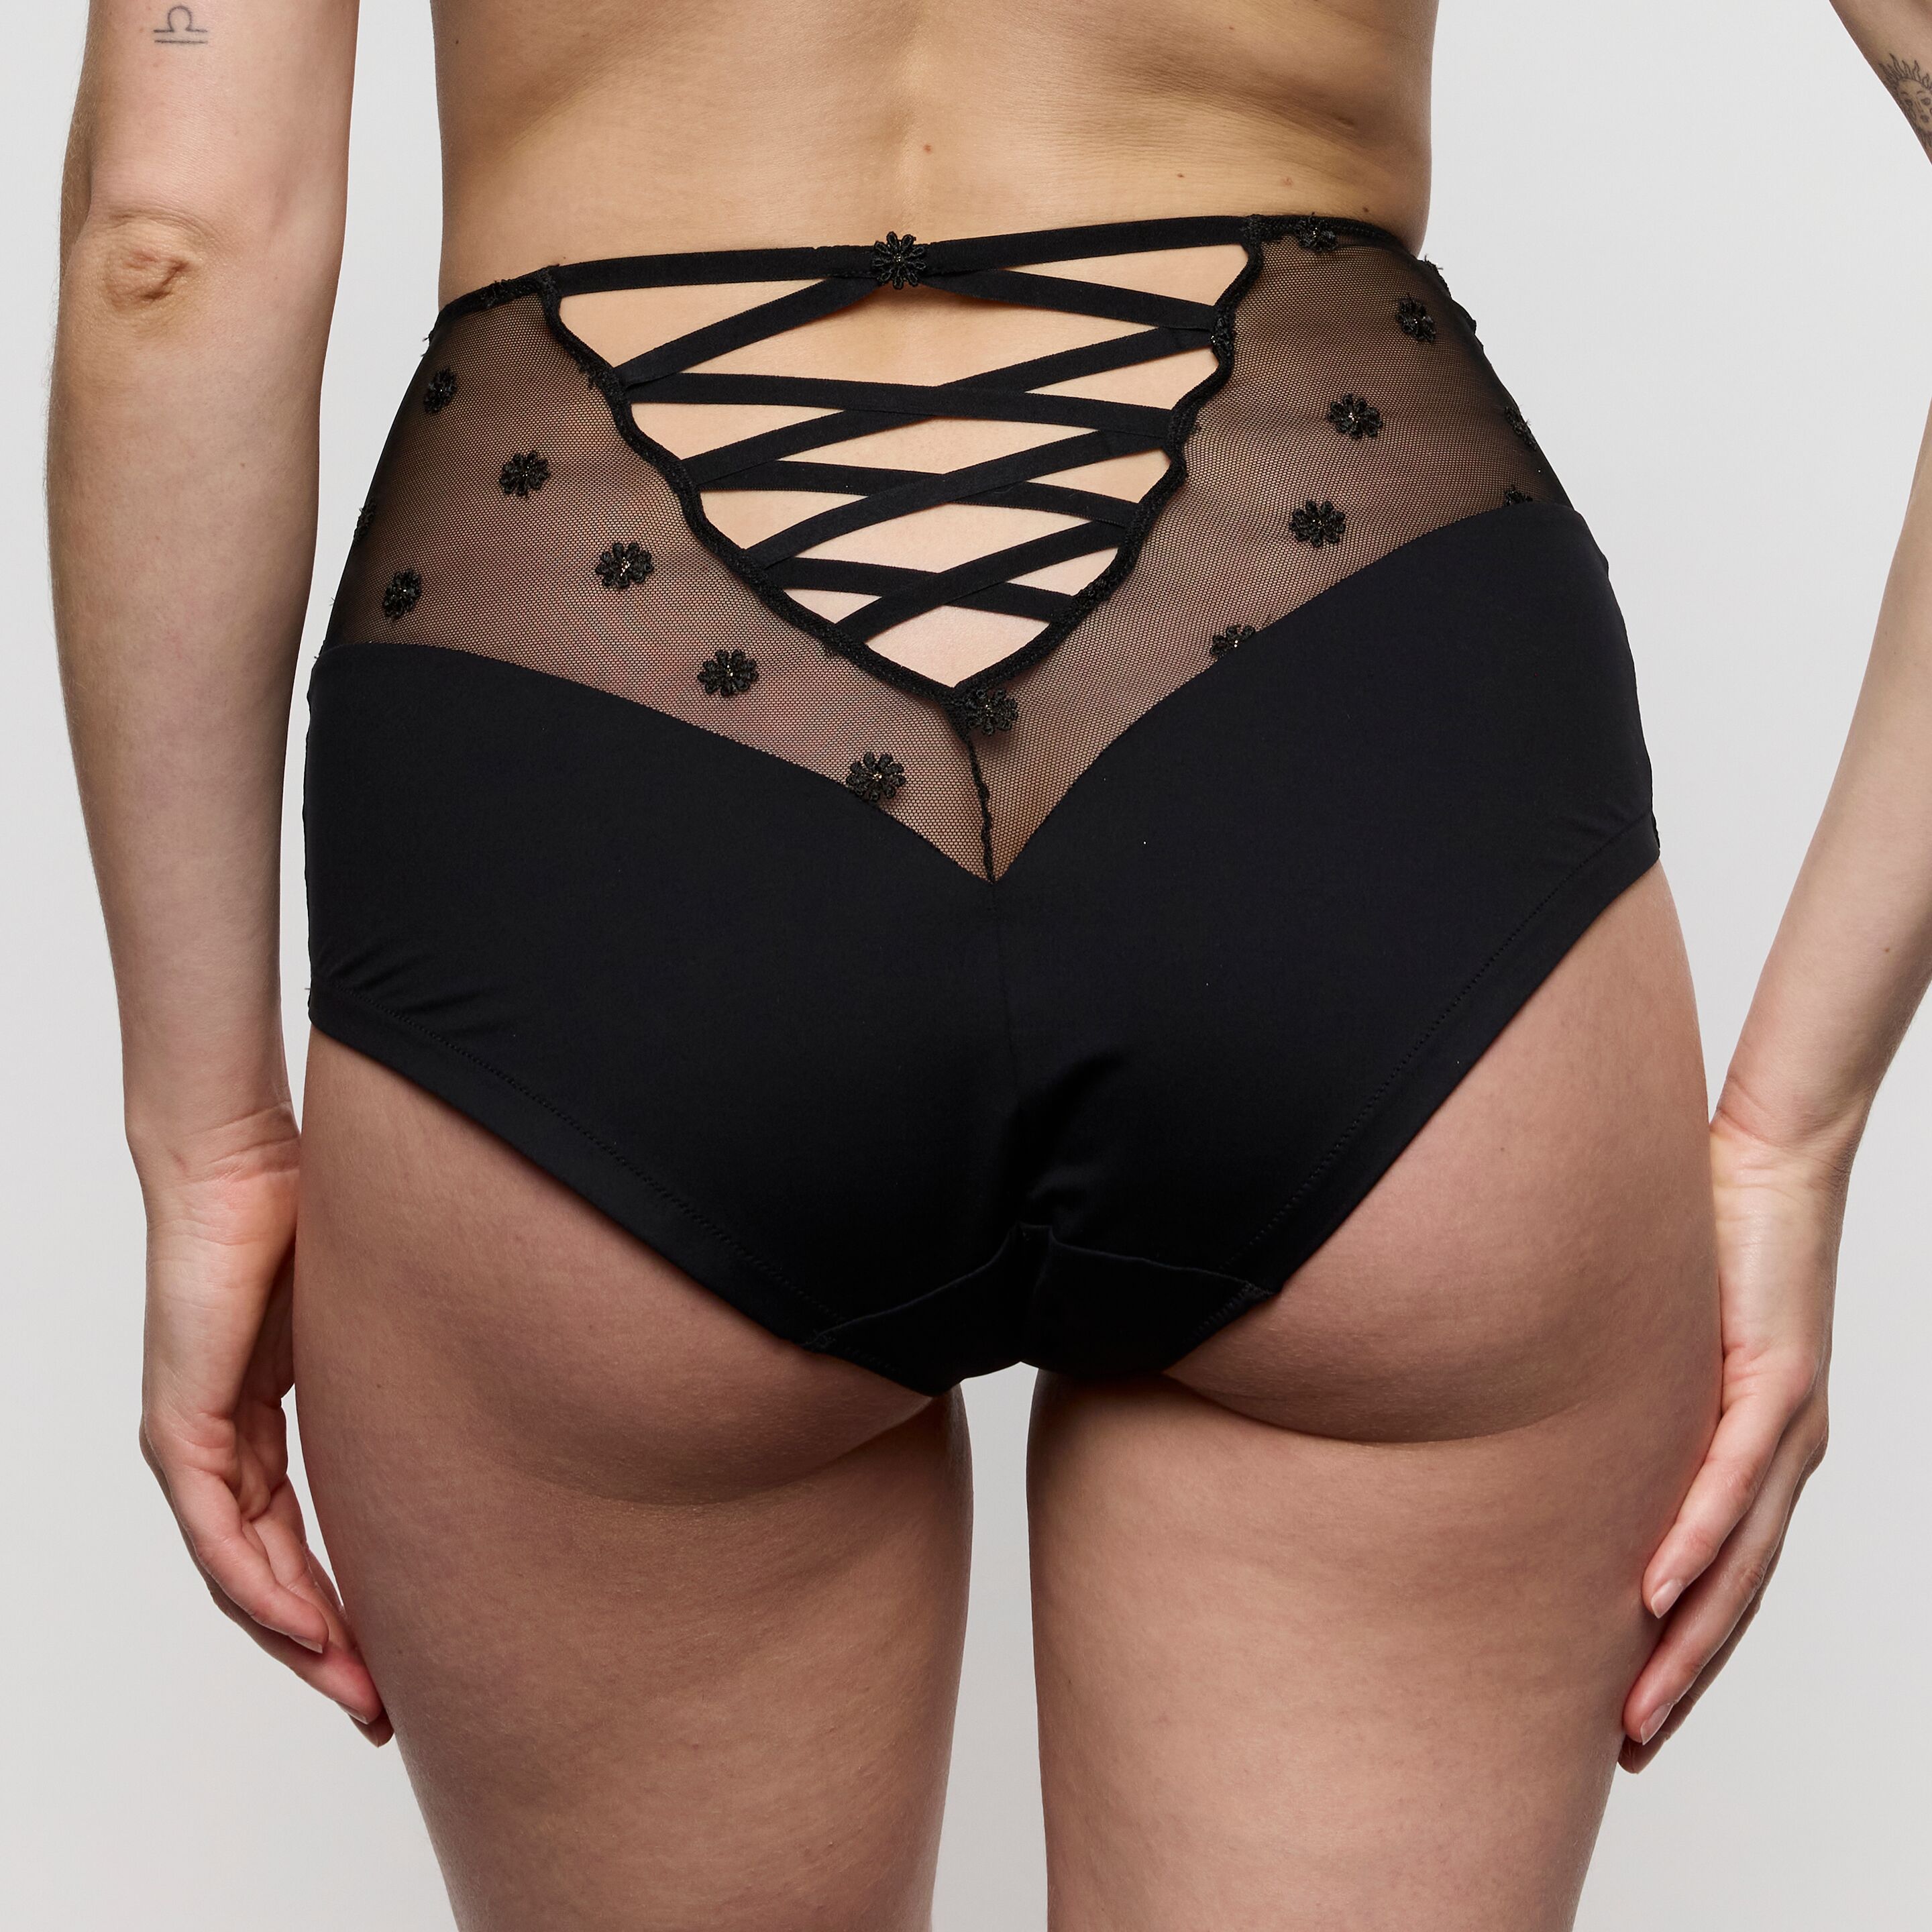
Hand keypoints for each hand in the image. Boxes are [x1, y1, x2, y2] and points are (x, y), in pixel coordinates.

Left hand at [137, 1109, 389, 1743]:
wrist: (236, 1163)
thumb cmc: (309, 1220)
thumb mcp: (371, 1329)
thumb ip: (398, 1380)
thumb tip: (485, 1400)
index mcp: (261, 1426)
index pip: (297, 1542)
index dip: (345, 1609)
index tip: (397, 1659)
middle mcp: (218, 1448)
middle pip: (268, 1580)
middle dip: (328, 1652)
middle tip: (382, 1710)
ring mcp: (192, 1442)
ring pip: (241, 1574)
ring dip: (302, 1640)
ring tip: (360, 1691)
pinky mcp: (180, 1426)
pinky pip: (219, 1534)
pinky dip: (265, 1589)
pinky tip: (314, 1628)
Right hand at [1619, 1101, 1838, 1769]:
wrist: (1772, 1159)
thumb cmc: (1706, 1241)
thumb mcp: (1652, 1343)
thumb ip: (1619, 1398)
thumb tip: (1540, 1433)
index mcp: (1757, 1455)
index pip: (1720, 1581)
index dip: (1680, 1658)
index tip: (1629, 1717)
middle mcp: (1784, 1458)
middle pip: (1734, 1601)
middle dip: (1679, 1683)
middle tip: (1626, 1749)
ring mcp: (1788, 1426)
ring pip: (1740, 1565)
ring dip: (1687, 1645)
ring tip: (1637, 1707)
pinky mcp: (1779, 1380)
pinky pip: (1733, 1481)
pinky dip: (1696, 1542)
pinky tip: (1654, 1590)